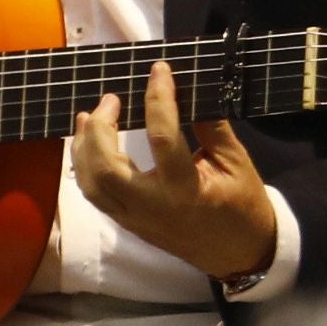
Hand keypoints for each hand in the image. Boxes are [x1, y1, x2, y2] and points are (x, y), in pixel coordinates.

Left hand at [69, 60, 276, 280]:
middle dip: (99, 129)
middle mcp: (153, 206)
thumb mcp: (237, 164)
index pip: (162, 137)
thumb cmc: (243, 206)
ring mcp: (135, 218)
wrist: (241, 255)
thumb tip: (190, 88)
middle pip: (105, 167)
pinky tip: (89, 143)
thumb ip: (212, 127)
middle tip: (110, 99)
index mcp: (186, 190)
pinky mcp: (127, 223)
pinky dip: (84, 166)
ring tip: (90, 116)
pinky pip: (94, 194)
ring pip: (91, 184)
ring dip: (83, 147)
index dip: (158, 99)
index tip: (158, 70)